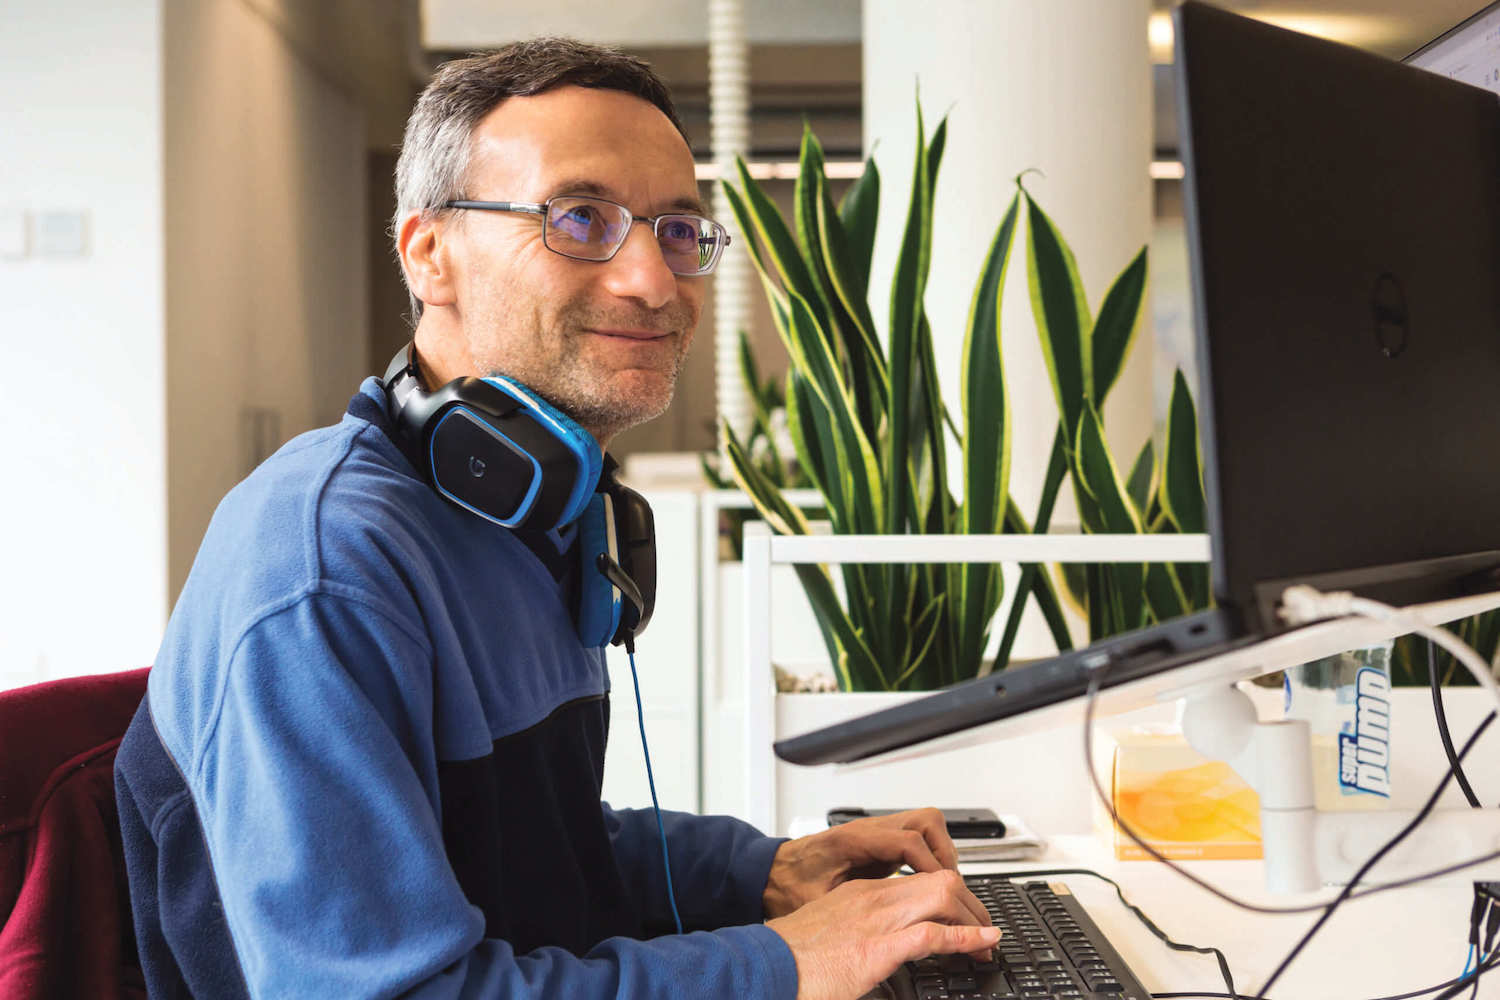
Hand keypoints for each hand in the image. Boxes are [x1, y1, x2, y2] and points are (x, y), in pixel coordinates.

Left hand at [763, 808, 958, 917]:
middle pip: (926, 822)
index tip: (945, 891)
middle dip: (945, 853)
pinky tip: (928, 883)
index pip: (908, 841)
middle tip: (953, 886)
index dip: (932, 865)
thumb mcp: (817, 902)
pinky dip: (928, 858)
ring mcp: (874, 834)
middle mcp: (867, 831)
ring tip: (946, 886)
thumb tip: (883, 923)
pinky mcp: (877, 843)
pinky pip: (914, 840)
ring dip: (941, 853)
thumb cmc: (787, 887)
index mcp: (853, 841)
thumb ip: (850, 907)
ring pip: (924, 826)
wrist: (769, 873)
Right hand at [767, 869, 999, 999]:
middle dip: (971, 903)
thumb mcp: (829, 933)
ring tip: (989, 940)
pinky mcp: (878, 948)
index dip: (948, 898)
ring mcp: (877, 920)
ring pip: (943, 896)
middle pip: (939, 881)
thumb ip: (853, 932)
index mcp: (860, 894)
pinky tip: (981, 944)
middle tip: (985, 929)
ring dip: (974, 917)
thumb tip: (868, 950)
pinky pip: (933, 934)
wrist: (764, 965)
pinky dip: (965, 937)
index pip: (918, 883)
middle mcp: (873, 899)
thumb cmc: (790, 957)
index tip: (961, 918)